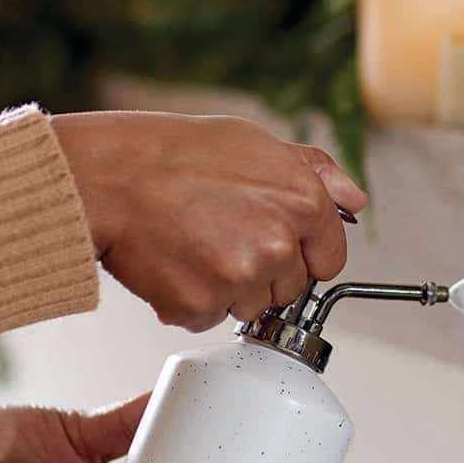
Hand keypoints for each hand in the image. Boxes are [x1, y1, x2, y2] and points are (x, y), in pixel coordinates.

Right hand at [51, 112, 366, 329]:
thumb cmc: (174, 154)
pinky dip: (188, 301)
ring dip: (225, 288)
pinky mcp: (201, 307)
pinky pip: (206, 318)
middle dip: (262, 273)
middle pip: (288, 289)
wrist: (107, 177)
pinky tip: (170, 262)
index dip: (302, 252)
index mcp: (302, 203)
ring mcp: (240, 279)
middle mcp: (279, 245)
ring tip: (191, 245)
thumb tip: (356, 200)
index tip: (276, 245)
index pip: (331, 258)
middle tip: (219, 237)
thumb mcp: (256, 144)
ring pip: (248, 306)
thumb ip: (315, 172)